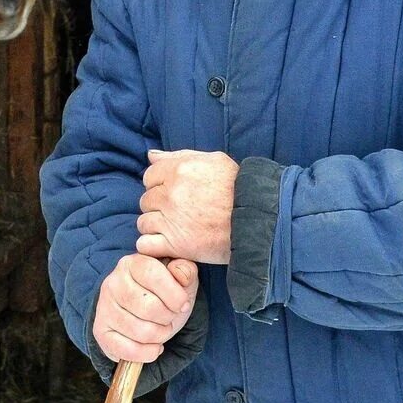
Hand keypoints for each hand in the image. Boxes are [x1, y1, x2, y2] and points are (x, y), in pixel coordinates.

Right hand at [92, 254, 199, 362]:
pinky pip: (128, 350)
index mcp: (132, 263)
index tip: (182, 304)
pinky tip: (153, 346)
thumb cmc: (165, 294)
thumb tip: (182, 271)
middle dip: (168, 318)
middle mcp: (112, 282)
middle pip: (149, 307)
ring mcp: (103, 308)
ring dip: (160, 336)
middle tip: (169, 318)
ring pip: (141, 331)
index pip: (153, 275)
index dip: (174, 295)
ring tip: (161, 329)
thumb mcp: (181, 280)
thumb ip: (185, 271)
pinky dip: (148, 353)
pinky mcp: (100, 332)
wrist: (146, 315)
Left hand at [135, 149, 238, 263]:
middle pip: (146, 200)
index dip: (160, 185)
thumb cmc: (239, 188)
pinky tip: (167, 244)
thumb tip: (151, 156)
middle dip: (159, 206)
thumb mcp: (213, 160)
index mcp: (179, 170)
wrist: (259, 220)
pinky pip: (145, 244)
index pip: (149, 177)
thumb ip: (179, 156)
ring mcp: (171, 220)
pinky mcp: (176, 245)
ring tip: (176, 229)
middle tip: (180, 213)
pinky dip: (153, 246)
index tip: (175, 194)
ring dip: (156, 227)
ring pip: (144, 222)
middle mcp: (171, 194)